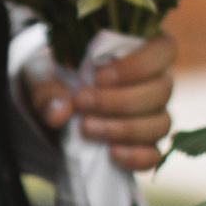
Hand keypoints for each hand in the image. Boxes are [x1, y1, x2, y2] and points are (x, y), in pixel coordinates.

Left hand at [23, 29, 176, 172]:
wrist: (50, 105)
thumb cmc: (54, 76)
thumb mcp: (41, 73)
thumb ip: (46, 88)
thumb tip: (59, 113)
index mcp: (140, 49)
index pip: (164, 49)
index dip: (138, 65)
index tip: (99, 77)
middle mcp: (155, 80)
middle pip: (162, 90)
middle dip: (120, 100)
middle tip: (81, 102)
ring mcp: (153, 114)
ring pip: (160, 123)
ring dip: (124, 128)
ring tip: (86, 128)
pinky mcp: (145, 144)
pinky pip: (155, 154)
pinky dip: (136, 156)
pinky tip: (111, 153)